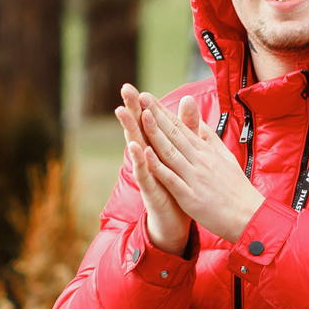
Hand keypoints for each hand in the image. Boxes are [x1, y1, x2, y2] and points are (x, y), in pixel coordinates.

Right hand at [116, 84, 192, 256]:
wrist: (176, 222)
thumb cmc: (178, 186)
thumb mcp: (184, 153)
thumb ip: (186, 127)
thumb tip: (186, 100)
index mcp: (158, 150)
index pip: (149, 123)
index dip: (143, 106)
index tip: (134, 87)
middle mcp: (149, 160)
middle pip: (139, 130)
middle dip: (131, 110)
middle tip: (123, 90)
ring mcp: (148, 175)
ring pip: (137, 149)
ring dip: (130, 131)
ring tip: (122, 112)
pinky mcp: (151, 191)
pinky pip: (145, 175)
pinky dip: (141, 162)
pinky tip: (137, 149)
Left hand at [137, 91, 266, 243]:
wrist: (249, 215)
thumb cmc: (235, 188)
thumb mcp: (224, 157)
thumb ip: (208, 138)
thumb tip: (198, 121)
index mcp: (206, 151)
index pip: (181, 127)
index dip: (162, 112)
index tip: (147, 97)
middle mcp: (200, 160)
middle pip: (174, 134)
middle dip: (155, 115)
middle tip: (139, 97)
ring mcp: (195, 178)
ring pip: (171, 152)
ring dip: (155, 134)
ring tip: (141, 117)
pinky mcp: (191, 197)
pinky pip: (172, 179)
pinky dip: (159, 167)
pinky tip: (146, 155)